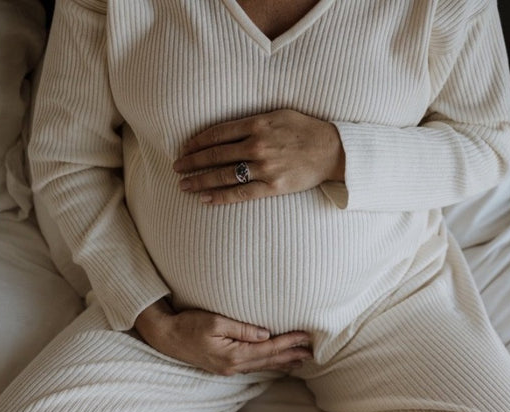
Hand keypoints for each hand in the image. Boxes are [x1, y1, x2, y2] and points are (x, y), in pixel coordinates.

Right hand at [134, 299, 312, 375]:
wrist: (166, 337)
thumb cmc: (188, 325)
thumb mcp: (215, 322)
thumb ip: (242, 329)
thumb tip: (266, 334)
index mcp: (233, 356)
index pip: (268, 349)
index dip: (289, 342)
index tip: (306, 336)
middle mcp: (233, 366)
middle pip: (269, 361)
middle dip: (292, 355)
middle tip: (314, 353)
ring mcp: (228, 369)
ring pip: (263, 366)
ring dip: (283, 362)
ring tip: (302, 360)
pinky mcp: (224, 366)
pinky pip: (253, 366)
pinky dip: (269, 364)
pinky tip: (277, 363)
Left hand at [173, 109, 344, 204]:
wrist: (333, 150)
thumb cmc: (305, 130)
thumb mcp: (278, 114)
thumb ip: (253, 121)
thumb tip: (226, 129)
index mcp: (257, 124)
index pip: (217, 133)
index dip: (197, 142)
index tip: (184, 149)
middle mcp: (257, 145)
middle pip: (215, 155)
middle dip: (191, 162)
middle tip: (176, 168)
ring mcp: (264, 167)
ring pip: (223, 175)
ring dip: (199, 181)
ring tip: (183, 185)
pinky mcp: (272, 186)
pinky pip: (240, 193)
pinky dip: (220, 197)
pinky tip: (205, 199)